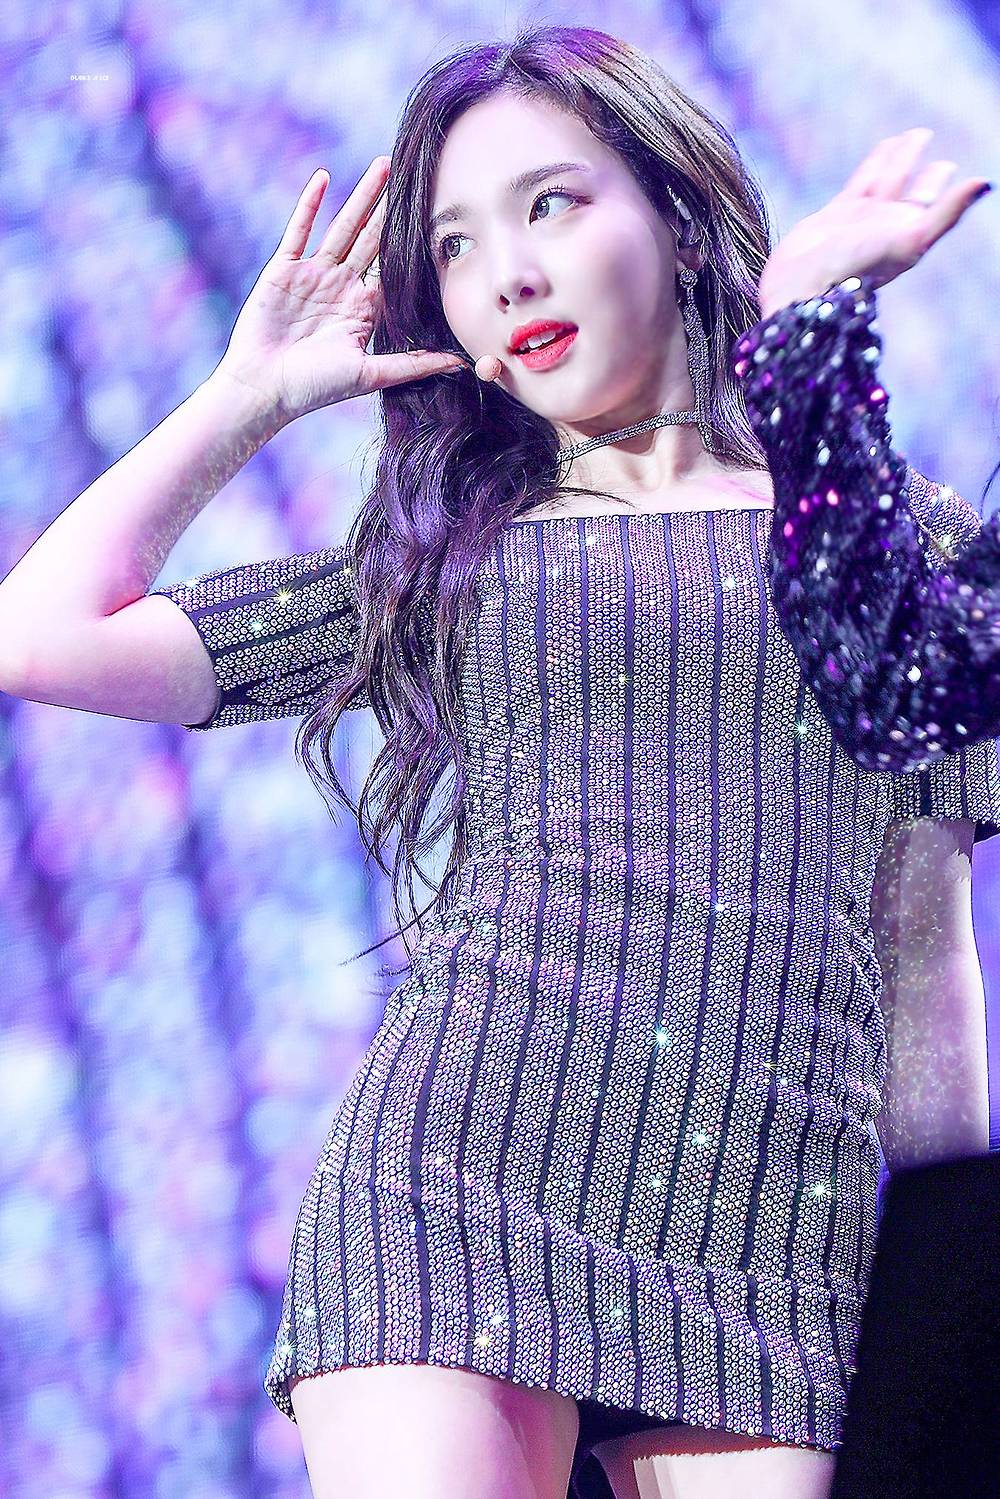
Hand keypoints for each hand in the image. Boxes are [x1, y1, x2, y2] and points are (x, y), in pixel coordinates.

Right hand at [214, 159, 465, 422]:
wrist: (264, 389)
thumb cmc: (315, 388)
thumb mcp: (371, 375)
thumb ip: (414, 364)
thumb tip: (461, 364)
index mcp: (363, 309)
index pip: (394, 267)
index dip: (412, 241)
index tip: (437, 213)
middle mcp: (341, 287)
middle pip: (373, 238)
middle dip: (391, 208)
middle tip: (415, 172)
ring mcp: (312, 275)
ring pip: (343, 226)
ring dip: (362, 196)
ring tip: (383, 166)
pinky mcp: (283, 270)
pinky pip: (299, 230)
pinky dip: (310, 204)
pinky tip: (324, 177)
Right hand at [757, 128, 990, 315]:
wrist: (805, 285)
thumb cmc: (858, 269)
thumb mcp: (912, 239)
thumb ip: (948, 211)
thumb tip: (986, 182)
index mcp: (907, 233)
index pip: (930, 200)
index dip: (938, 180)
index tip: (947, 164)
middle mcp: (886, 226)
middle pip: (908, 187)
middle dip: (918, 165)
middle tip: (924, 136)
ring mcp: (860, 220)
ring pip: (885, 179)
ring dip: (897, 158)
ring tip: (905, 137)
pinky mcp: (835, 216)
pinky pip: (860, 182)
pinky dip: (873, 165)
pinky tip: (880, 150)